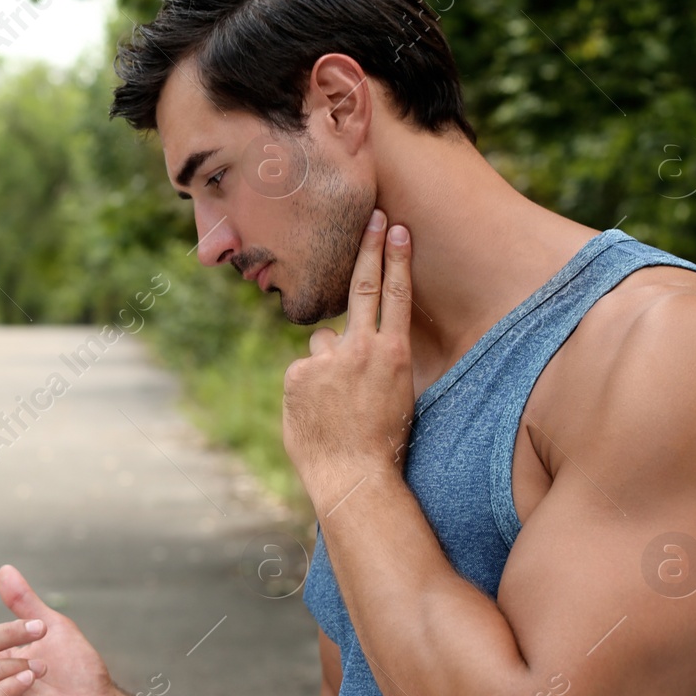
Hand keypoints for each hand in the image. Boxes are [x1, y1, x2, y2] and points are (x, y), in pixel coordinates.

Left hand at [282, 208, 415, 504]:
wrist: (353, 478)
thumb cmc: (382, 443)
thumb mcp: (397, 396)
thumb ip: (376, 360)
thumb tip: (350, 339)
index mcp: (394, 355)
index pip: (397, 295)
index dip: (397, 259)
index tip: (397, 227)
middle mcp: (361, 350)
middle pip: (363, 287)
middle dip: (369, 249)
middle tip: (374, 217)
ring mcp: (327, 360)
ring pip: (324, 342)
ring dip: (327, 362)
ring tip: (337, 401)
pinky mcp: (298, 374)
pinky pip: (304, 368)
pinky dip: (308, 385)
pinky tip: (317, 412)